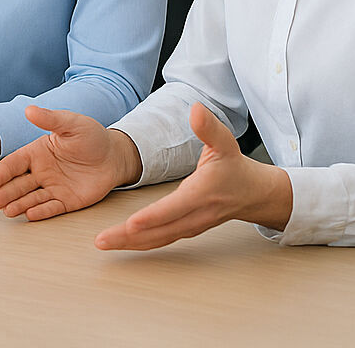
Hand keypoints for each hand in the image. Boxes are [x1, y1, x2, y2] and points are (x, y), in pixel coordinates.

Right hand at [0, 105, 137, 220]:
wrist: (115, 156)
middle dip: (5, 194)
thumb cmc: (92, 137)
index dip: (0, 174)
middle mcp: (41, 172)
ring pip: (31, 198)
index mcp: (36, 153)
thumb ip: (51, 120)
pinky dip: (41, 212)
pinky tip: (29, 214)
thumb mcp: (71, 124)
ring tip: (7, 212)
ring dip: (18, 204)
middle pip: (18, 184)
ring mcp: (53, 187)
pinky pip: (51, 207)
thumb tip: (29, 110)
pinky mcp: (67, 201)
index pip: (13, 164)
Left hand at [95, 103, 292, 250]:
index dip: (153, 216)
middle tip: (101, 241)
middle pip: (160, 230)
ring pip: (158, 239)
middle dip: (129, 236)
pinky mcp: (186, 230)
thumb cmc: (235, 168)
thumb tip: (196, 110)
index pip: (174, 208)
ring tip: (103, 244)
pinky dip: (140, 244)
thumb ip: (209, 127)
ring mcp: (190, 226)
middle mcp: (195, 215)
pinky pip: (161, 240)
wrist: (253, 193)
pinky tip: (121, 245)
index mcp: (202, 194)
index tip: (131, 223)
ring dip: (130, 244)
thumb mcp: (225, 143)